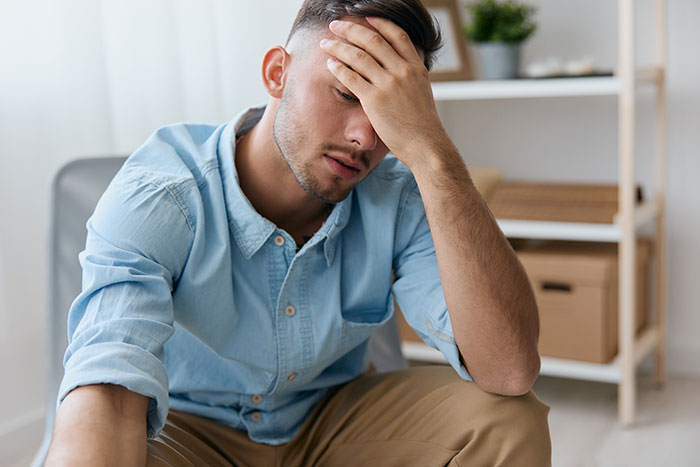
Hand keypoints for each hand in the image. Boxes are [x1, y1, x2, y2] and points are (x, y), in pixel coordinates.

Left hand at [321, 17, 448, 169]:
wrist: (426, 144)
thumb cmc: (422, 125)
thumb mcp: (421, 93)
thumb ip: (409, 78)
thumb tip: (397, 71)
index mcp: (416, 68)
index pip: (397, 35)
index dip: (379, 23)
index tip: (365, 17)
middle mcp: (402, 72)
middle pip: (372, 40)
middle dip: (350, 29)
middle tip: (336, 25)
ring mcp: (388, 85)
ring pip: (358, 56)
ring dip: (338, 46)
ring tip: (326, 43)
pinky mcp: (374, 100)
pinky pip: (351, 77)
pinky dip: (338, 68)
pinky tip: (330, 64)